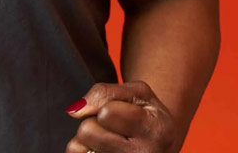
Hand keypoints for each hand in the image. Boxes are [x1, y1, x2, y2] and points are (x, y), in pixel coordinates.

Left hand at [64, 81, 179, 152]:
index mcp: (154, 129)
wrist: (162, 146)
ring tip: (106, 139)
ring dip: (87, 138)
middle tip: (110, 126)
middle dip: (93, 122)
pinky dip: (84, 151)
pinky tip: (101, 150)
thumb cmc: (146, 114)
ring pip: (81, 147)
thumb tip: (75, 111)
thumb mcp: (136, 92)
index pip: (107, 112)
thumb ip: (105, 92)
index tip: (117, 111)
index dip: (105, 107)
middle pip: (89, 130)